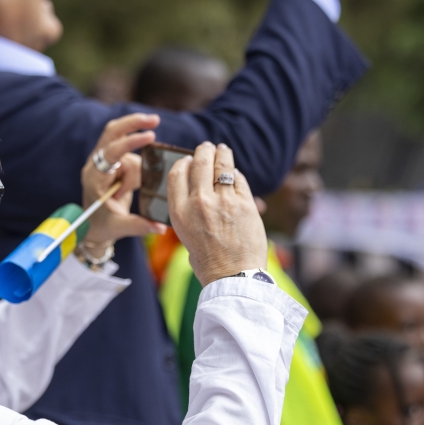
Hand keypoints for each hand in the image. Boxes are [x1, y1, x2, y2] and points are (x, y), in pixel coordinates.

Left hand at [82, 113, 166, 243]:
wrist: (92, 226)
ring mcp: (103, 162)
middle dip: (133, 123)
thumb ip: (139, 225)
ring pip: (128, 152)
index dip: (131, 142)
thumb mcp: (119, 227)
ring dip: (135, 172)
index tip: (150, 136)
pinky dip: (136, 170)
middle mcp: (95, 164)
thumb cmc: (102, 226)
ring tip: (123, 195)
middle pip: (113, 132)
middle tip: (155, 121)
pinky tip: (126, 189)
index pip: (111, 151)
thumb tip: (161, 227)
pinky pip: (131, 158)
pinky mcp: (113, 163)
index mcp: (93, 177)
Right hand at [167, 142, 266, 285]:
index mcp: (179, 211)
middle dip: (204, 151)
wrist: (232, 277)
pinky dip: (236, 174)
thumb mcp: (185, 236)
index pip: (177, 174)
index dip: (183, 162)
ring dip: (222, 154)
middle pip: (200, 163)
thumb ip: (189, 213)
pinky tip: (235, 173)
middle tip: (207, 147)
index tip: (187, 160)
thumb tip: (198, 196)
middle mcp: (199, 202)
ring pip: (222, 166)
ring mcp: (224, 201)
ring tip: (223, 149)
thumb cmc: (208, 262)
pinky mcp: (245, 204)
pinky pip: (239, 180)